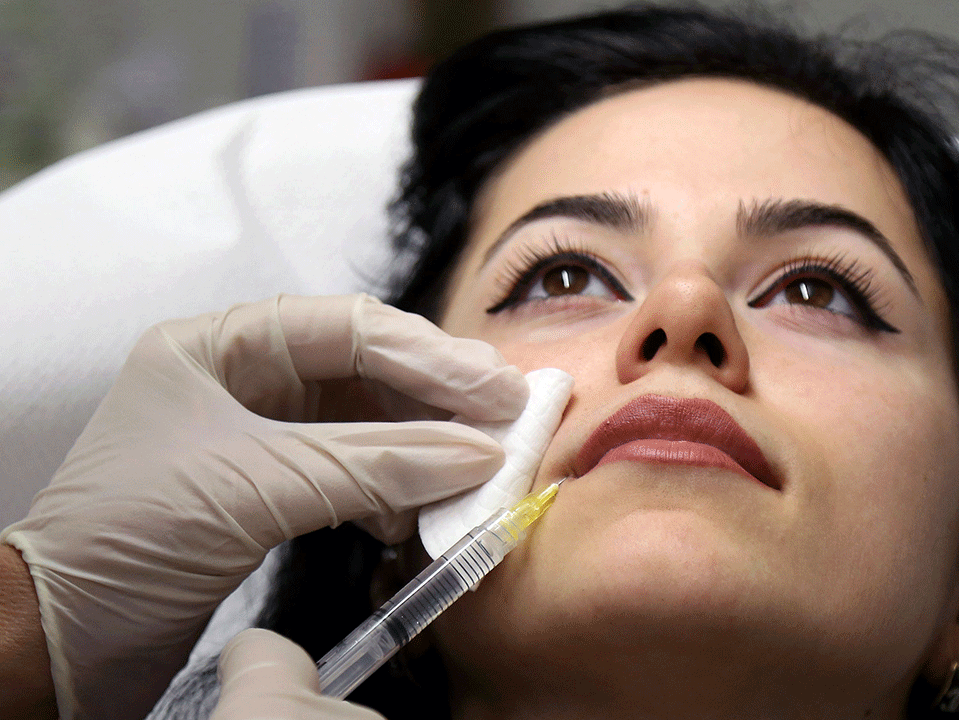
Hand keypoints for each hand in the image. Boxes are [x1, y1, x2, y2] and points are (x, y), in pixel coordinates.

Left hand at [2, 294, 525, 719]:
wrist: (64, 637)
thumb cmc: (127, 538)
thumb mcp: (260, 486)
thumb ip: (376, 465)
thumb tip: (475, 453)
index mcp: (220, 346)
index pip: (349, 328)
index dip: (430, 357)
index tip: (494, 392)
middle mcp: (244, 378)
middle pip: (368, 370)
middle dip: (438, 399)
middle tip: (510, 417)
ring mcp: (260, 434)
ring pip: (370, 424)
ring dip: (424, 450)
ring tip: (476, 471)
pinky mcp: (273, 489)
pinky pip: (357, 473)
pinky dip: (395, 492)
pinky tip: (416, 515)